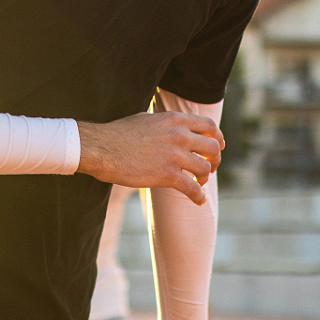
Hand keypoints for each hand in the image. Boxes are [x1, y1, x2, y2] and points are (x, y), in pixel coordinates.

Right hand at [76, 111, 222, 205]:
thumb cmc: (118, 134)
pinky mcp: (168, 175)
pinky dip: (199, 197)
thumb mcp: (146, 119)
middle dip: (215, 160)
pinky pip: (193, 188)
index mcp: (175, 119)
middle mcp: (179, 135)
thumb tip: (171, 126)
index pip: (209, 126)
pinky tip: (199, 201)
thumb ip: (164, 123)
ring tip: (198, 184)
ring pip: (205, 169)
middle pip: (213, 148)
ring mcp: (175, 155)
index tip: (218, 147)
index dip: (218, 138)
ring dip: (204, 178)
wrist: (101, 148)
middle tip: (210, 168)